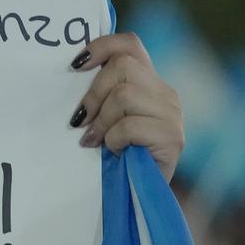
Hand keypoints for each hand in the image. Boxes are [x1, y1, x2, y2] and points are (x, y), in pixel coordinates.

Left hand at [70, 32, 184, 181]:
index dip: (102, 46)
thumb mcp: (105, 119)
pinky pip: (130, 125)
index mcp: (148, 83)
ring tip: (96, 141)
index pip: (130, 44)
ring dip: (102, 121)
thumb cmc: (115, 158)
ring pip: (125, 95)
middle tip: (81, 121)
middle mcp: (166, 93)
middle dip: (94, 94)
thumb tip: (71, 71)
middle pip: (123, 66)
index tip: (74, 65)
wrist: (139, 199)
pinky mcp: (173, 138)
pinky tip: (113, 152)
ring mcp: (172, 115)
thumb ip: (101, 95)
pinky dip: (113, 140)